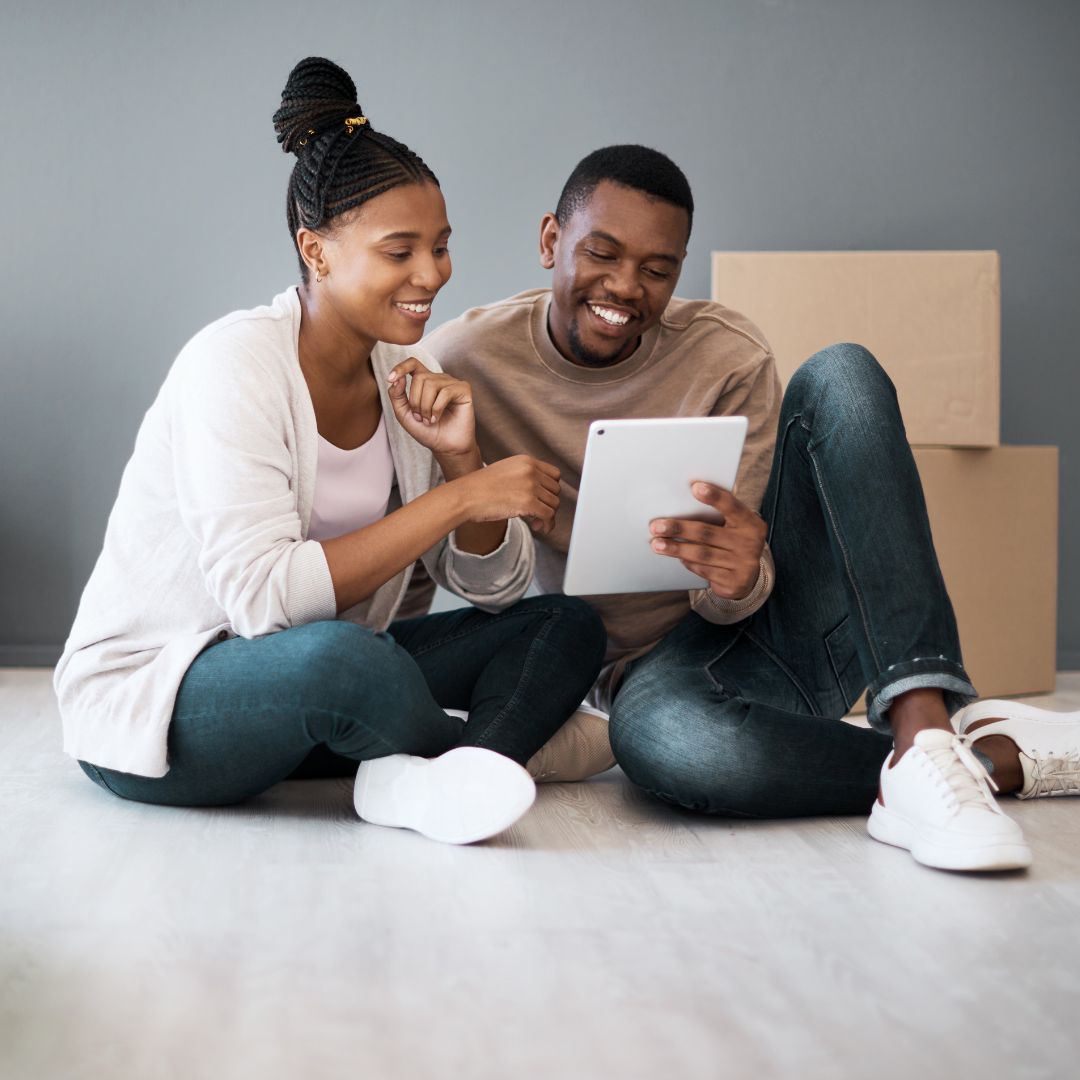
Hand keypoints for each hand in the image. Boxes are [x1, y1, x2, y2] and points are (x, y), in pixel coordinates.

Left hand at [387, 358, 474, 456]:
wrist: (445, 447)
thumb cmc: (427, 431)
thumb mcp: (404, 414)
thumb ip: (396, 396)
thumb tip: (398, 379)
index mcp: (425, 381)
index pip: (412, 364)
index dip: (401, 367)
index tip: (390, 378)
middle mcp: (439, 379)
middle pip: (419, 378)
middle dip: (415, 401)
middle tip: (420, 418)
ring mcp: (452, 383)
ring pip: (431, 384)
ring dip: (425, 407)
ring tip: (428, 420)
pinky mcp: (463, 389)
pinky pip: (445, 392)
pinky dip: (437, 408)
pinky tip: (436, 419)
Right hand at [457, 455, 560, 535]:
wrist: (466, 496)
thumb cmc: (479, 488)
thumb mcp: (506, 471)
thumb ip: (524, 476)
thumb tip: (540, 493)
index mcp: (526, 461)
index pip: (554, 474)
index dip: (551, 489)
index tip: (544, 499)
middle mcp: (531, 471)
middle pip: (556, 490)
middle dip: (548, 503)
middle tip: (538, 513)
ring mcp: (530, 486)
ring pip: (554, 504)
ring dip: (547, 516)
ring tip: (535, 521)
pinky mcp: (528, 502)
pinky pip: (548, 516)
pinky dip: (547, 524)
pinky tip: (537, 527)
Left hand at [649, 482, 766, 599]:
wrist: (749, 577)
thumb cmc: (734, 542)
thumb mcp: (734, 527)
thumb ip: (717, 516)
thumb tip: (682, 506)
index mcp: (751, 523)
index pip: (732, 506)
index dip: (714, 496)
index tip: (695, 487)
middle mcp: (749, 543)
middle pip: (708, 533)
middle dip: (679, 528)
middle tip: (657, 526)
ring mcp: (742, 564)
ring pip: (702, 553)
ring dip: (676, 548)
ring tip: (658, 544)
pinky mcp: (733, 582)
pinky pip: (703, 570)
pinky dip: (688, 562)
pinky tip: (677, 557)